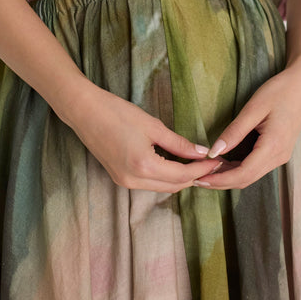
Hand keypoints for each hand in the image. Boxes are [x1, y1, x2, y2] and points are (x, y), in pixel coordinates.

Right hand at [67, 86, 223, 193]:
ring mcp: (125, 182)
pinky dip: (165, 176)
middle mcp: (134, 181)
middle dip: (194, 176)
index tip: (216, 161)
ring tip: (196, 164)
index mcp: (144, 167)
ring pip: (162, 187)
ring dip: (180, 178)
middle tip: (211, 164)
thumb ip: (178, 142)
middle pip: (174, 186)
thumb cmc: (117, 113)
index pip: (182, 175)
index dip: (202, 169)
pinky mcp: (120, 178)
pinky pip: (149, 183)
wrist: (84, 112)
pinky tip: (174, 164)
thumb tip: (200, 151)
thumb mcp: (152, 125)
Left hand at [193, 61, 300, 190]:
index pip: (243, 174)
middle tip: (197, 178)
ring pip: (251, 175)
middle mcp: (279, 157)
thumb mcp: (253, 108)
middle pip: (246, 179)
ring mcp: (281, 156)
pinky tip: (224, 162)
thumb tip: (213, 153)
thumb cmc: (279, 91)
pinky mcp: (280, 151)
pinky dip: (239, 168)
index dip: (220, 179)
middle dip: (221, 182)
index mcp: (273, 147)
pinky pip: (256, 167)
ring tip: (206, 170)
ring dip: (229, 176)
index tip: (199, 179)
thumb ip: (234, 132)